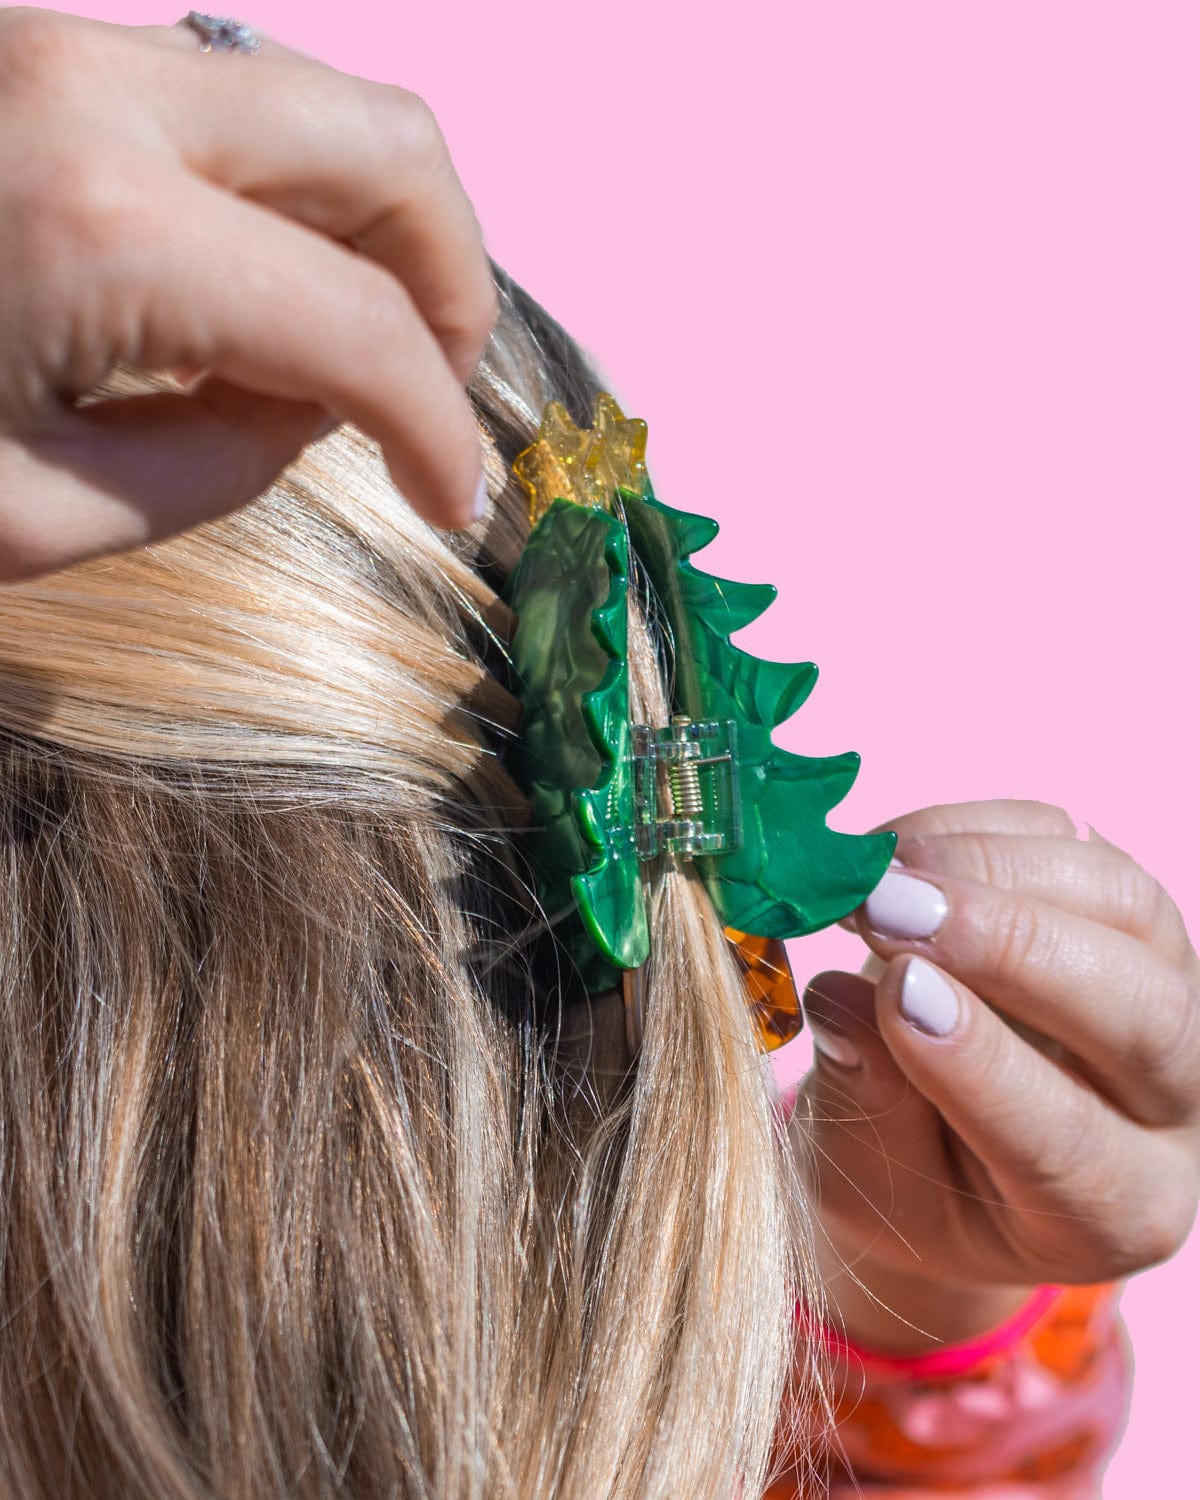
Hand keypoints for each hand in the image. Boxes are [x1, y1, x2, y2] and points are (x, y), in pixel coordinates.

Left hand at [0, 8, 495, 577]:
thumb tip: (321, 409)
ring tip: (347, 352)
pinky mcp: (31, 51)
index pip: (361, 325)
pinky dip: (289, 200)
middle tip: (430, 394)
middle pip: (388, 140)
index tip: (457, 502)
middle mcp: (97, 91)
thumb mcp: (32, 519)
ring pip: (317, 101)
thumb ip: (219, 466)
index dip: (441, 429)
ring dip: (376, 229)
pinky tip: (254, 296)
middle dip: (451, 283)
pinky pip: (228, 108)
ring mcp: (58, 46)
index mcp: (103, 231)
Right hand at [794, 799, 1199, 1351]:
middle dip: (1007, 946)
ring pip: (1125, 904)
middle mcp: (1175, 1102)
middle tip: (886, 908)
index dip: (983, 1061)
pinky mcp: (1122, 908)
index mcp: (1119, 1211)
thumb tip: (843, 1001)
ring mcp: (1166, 990)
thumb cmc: (909, 1183)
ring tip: (880, 874)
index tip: (895, 995)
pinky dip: (977, 830)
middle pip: (1143, 1013)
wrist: (942, 1144)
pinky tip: (893, 852)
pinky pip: (1075, 842)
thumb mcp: (867, 1185)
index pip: (1072, 1141)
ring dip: (992, 869)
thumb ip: (866, 1106)